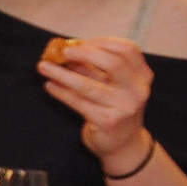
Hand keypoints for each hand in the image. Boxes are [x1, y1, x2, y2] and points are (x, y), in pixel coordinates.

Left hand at [37, 36, 152, 163]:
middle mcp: (138, 90)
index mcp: (142, 76)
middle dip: (84, 54)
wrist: (123, 144)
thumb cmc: (114, 107)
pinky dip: (61, 92)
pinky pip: (79, 103)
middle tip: (62, 52)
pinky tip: (50, 85)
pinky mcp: (108, 121)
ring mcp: (125, 107)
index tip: (78, 41)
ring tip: (43, 67)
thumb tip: (65, 49)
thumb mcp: (112, 85)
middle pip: (113, 63)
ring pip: (88, 85)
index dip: (101, 42)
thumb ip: (95, 68)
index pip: (127, 49)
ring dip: (62, 74)